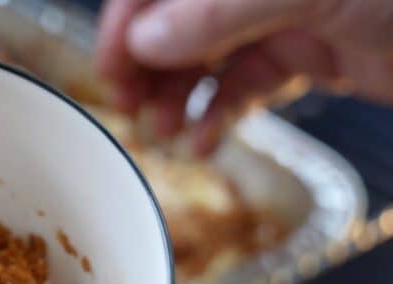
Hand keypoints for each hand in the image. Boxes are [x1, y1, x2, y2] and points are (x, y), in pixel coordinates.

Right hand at [95, 0, 392, 153]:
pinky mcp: (305, 52)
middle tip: (131, 111)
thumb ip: (219, 11)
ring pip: (203, 56)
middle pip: (173, 18)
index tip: (110, 71)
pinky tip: (204, 140)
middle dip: (147, 66)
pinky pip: (244, 85)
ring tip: (164, 132)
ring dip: (177, 97)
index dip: (125, 23)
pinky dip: (219, 115)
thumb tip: (147, 38)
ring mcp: (281, 14)